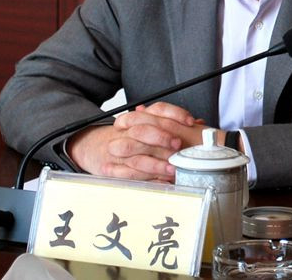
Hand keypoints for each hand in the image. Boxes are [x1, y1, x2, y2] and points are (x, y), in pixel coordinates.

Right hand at [66, 102, 208, 180]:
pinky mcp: (111, 169)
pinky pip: (128, 175)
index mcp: (138, 117)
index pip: (157, 109)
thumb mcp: (148, 126)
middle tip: (178, 145)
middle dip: (161, 137)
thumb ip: (172, 125)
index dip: (174, 114)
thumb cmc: (128, 138)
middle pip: (143, 129)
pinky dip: (144, 179)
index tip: (189, 122)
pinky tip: (159, 182)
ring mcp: (117, 150)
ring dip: (155, 163)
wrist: (92, 146)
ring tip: (172, 169)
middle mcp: (127, 131)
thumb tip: (199, 125)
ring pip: (135, 155)